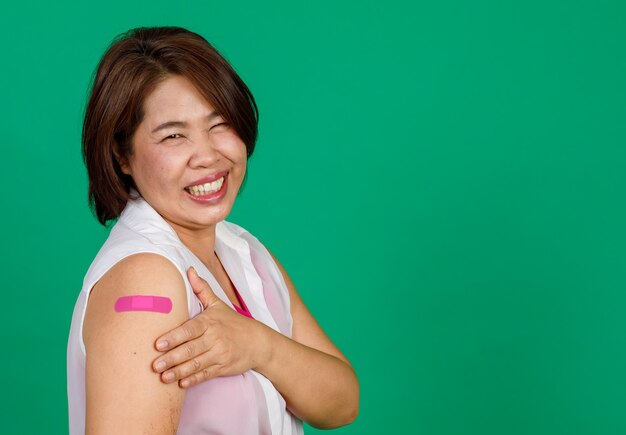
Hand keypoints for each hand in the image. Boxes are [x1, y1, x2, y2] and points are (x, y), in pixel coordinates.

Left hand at [152, 266, 268, 387]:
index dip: (174, 337)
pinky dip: (194, 380)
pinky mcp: (223, 368)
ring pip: (196, 364)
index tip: (158, 344)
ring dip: (178, 371)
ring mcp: (219, 354)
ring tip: (162, 378)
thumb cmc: (233, 322)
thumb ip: (202, 288)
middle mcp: (215, 338)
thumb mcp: (218, 304)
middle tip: (154, 365)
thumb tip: (189, 270)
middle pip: (190, 349)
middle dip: (171, 358)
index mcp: (210, 322)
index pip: (190, 330)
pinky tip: (181, 384)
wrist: (258, 342)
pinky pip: (206, 375)